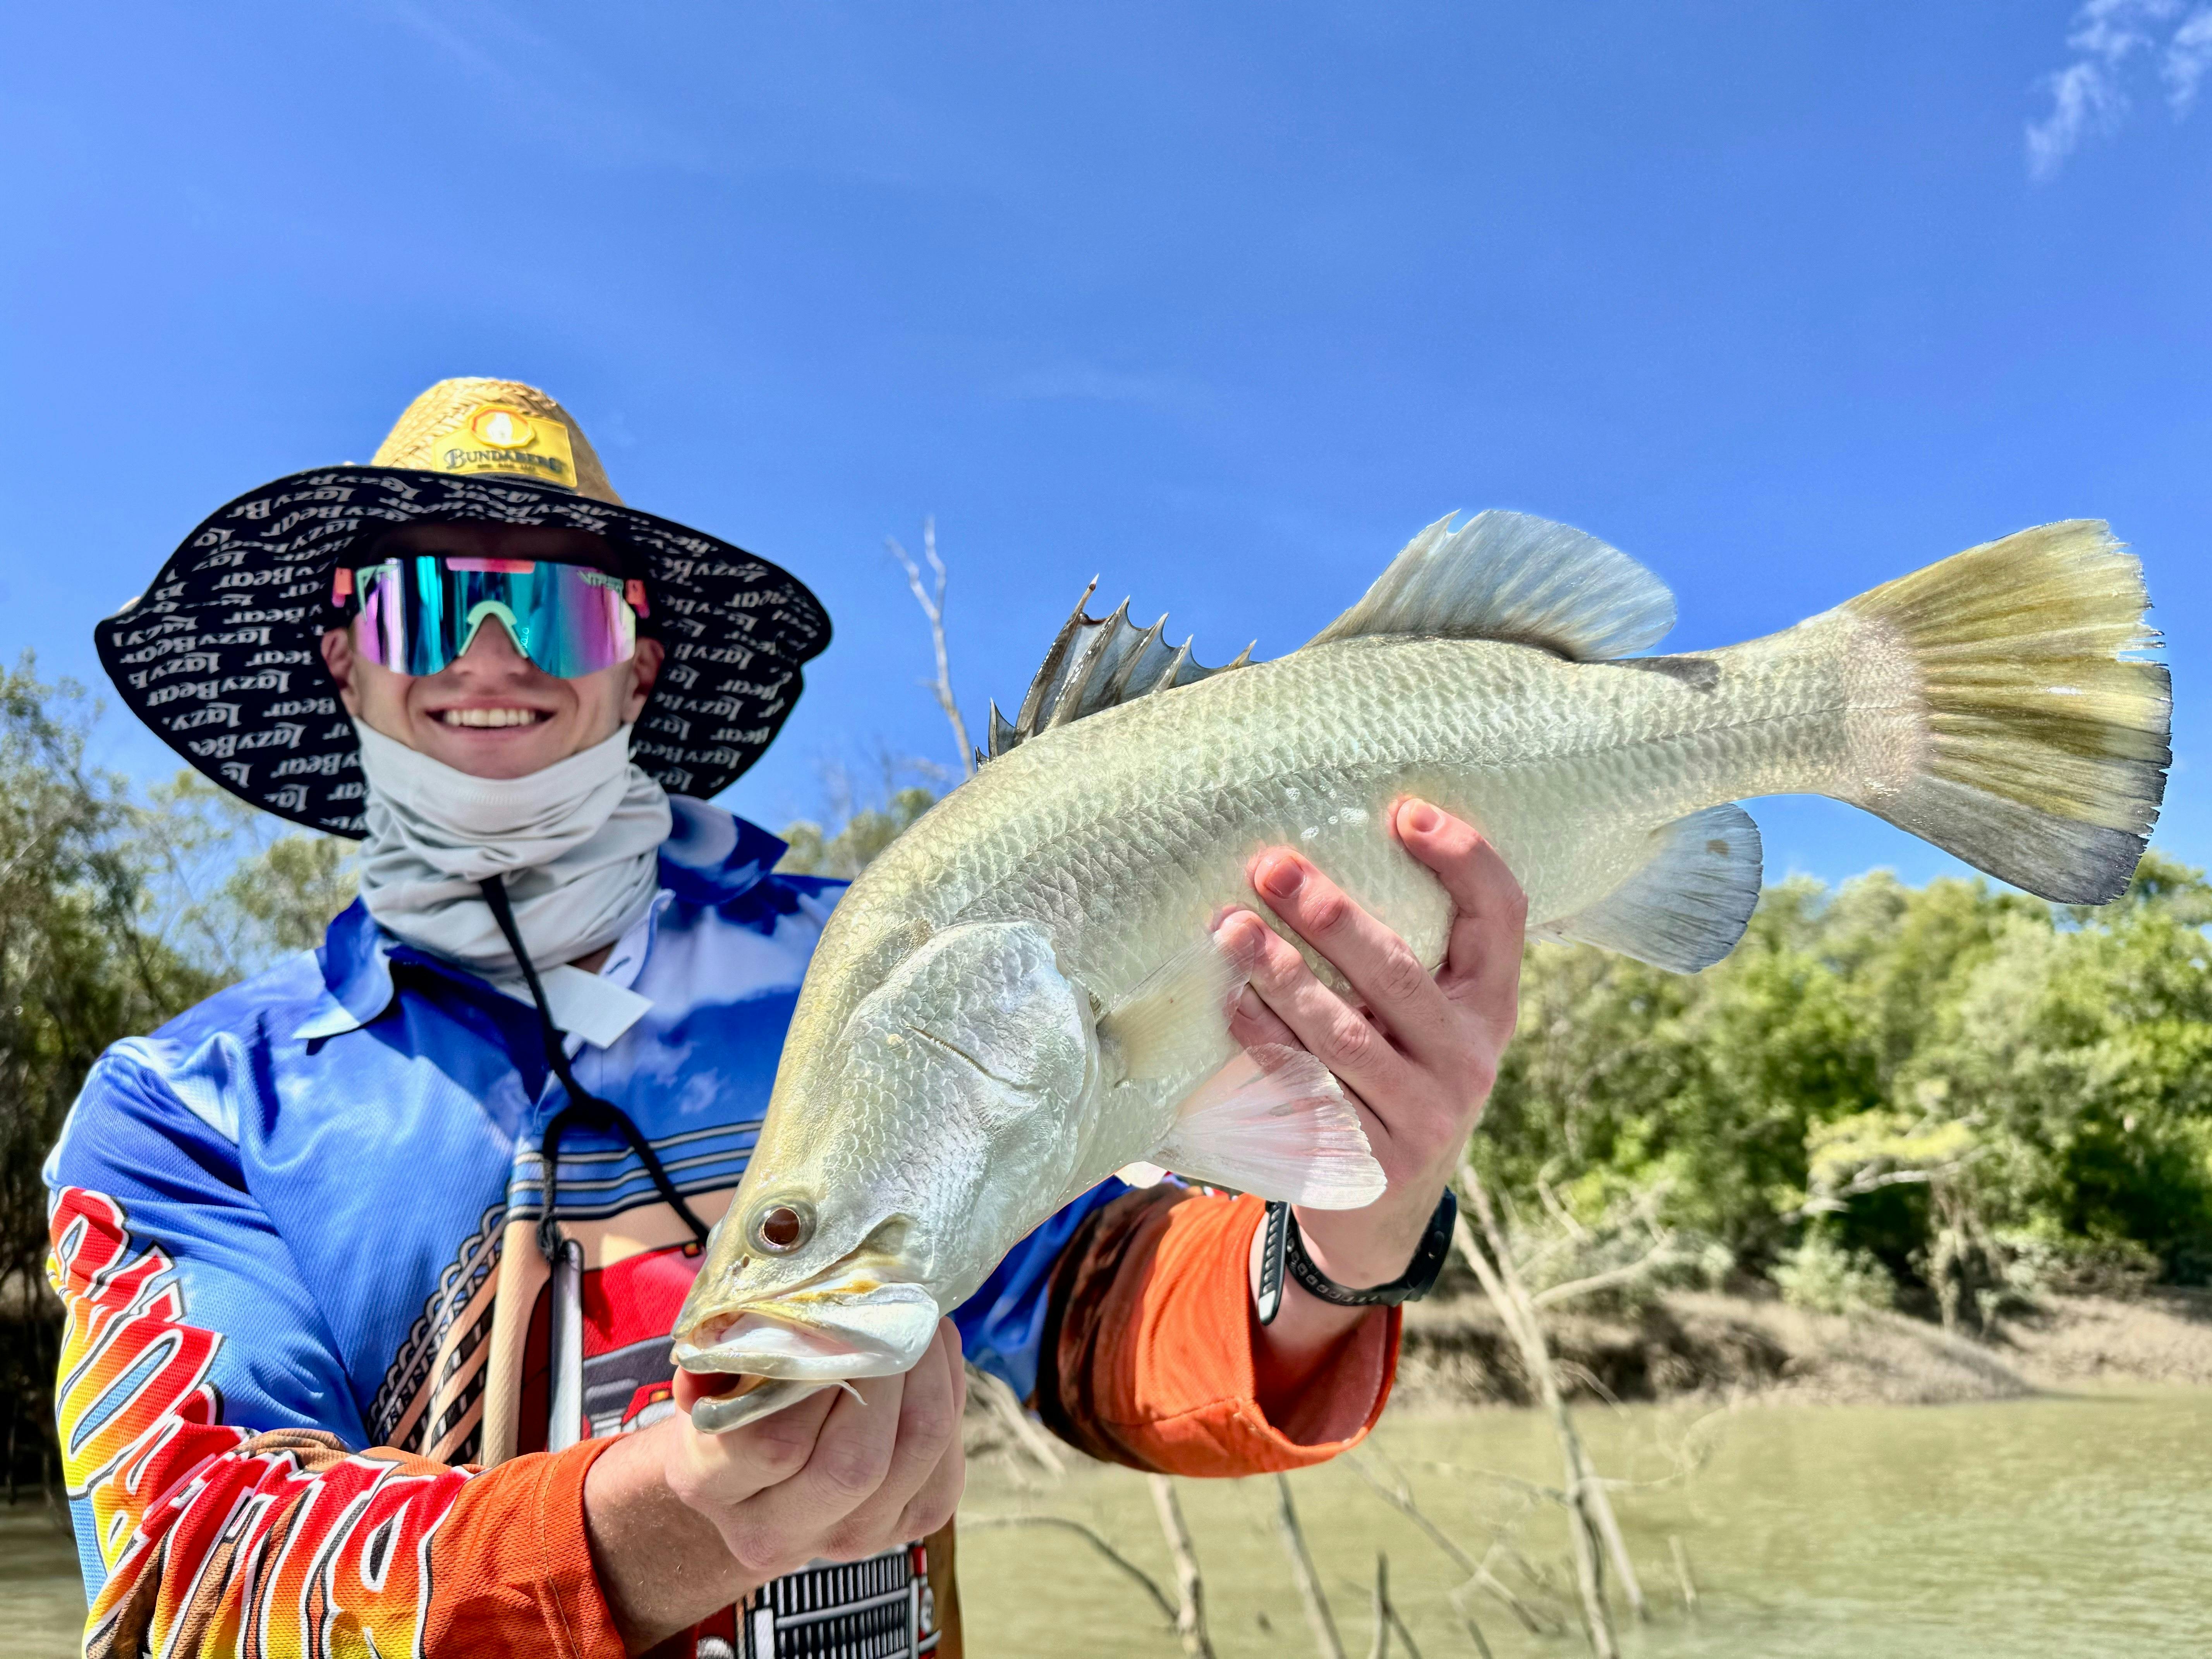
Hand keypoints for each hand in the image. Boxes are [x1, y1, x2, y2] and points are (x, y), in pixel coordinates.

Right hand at [583, 1319, 966, 1651]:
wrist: (755, 1479)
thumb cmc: (731, 1401)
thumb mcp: (709, 1372)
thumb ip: (727, 1347)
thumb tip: (774, 1305)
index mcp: (713, 1486)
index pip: (773, 1440)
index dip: (817, 1375)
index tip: (838, 1315)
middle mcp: (777, 1532)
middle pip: (855, 1462)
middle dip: (887, 1371)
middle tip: (896, 1307)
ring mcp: (849, 1539)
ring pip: (915, 1453)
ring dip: (930, 1374)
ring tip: (922, 1318)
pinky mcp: (908, 1528)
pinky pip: (946, 1461)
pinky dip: (950, 1396)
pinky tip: (934, 1355)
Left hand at [1215, 799, 1523, 1402]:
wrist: (1387, 1208)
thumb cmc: (1399, 1074)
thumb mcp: (1427, 1019)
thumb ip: (1412, 950)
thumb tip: (1336, 847)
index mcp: (1491, 1007)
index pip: (1502, 915)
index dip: (1464, 858)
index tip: (1404, 811)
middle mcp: (1468, 1061)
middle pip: (1400, 974)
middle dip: (1332, 916)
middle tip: (1271, 866)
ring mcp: (1420, 1118)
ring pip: (1343, 1036)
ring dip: (1281, 975)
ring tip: (1230, 927)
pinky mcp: (1366, 1161)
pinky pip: (1305, 1089)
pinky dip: (1262, 1040)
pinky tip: (1228, 998)